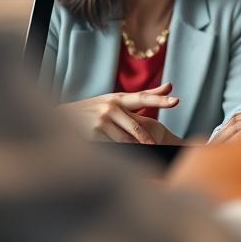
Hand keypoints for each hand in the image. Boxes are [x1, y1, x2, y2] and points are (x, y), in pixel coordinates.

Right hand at [60, 83, 180, 144]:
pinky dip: (120, 152)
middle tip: (157, 147)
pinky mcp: (94, 134)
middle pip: (137, 128)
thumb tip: (170, 86)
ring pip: (126, 141)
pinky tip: (122, 155)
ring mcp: (102, 121)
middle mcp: (111, 107)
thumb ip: (143, 97)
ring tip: (142, 154)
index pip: (143, 98)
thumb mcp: (116, 99)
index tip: (176, 100)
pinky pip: (113, 147)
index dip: (160, 100)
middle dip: (147, 140)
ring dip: (135, 149)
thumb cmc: (95, 108)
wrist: (64, 116)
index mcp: (119, 98)